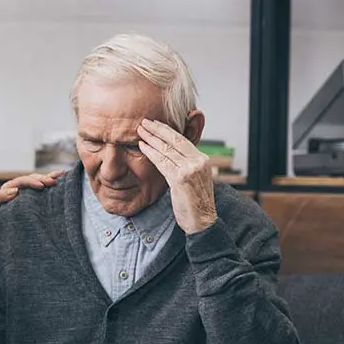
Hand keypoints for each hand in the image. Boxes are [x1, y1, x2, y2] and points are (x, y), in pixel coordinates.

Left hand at [0, 170, 63, 224]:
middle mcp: (17, 187)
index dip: (31, 182)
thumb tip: (15, 190)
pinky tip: (62, 176)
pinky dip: (51, 180)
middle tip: (53, 182)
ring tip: (61, 176)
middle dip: (43, 179)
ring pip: (38, 180)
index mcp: (8, 188)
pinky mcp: (32, 198)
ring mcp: (25, 192)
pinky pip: (42, 187)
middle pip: (32, 178)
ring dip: (49, 177)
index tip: (41, 186)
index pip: (21, 181)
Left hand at [137, 119, 216, 233]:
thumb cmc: (195, 203)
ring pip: (167, 149)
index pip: (183, 140)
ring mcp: (190, 169)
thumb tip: (173, 156)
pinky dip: (151, 152)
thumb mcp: (194, 179)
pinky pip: (162, 162)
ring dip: (152, 138)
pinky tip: (142, 146)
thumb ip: (186, 166)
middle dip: (158, 129)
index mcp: (203, 160)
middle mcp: (198, 161)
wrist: (202, 221)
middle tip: (145, 122)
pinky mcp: (180, 179)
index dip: (168, 131)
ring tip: (140, 130)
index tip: (156, 124)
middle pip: (175, 140)